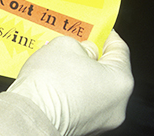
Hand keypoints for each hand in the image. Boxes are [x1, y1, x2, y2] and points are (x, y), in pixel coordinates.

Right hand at [8, 30, 132, 135]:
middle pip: (107, 71)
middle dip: (91, 56)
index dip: (107, 35)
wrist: (32, 113)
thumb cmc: (51, 83)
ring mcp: (100, 120)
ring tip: (60, 61)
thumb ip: (82, 45)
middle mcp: (117, 105)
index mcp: (121, 82)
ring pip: (94, 88)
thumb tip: (85, 52)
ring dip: (80, 74)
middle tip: (76, 43)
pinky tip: (56, 79)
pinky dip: (72, 90)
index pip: (120, 50)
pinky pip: (82, 102)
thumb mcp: (66, 45)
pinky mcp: (83, 127)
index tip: (99, 28)